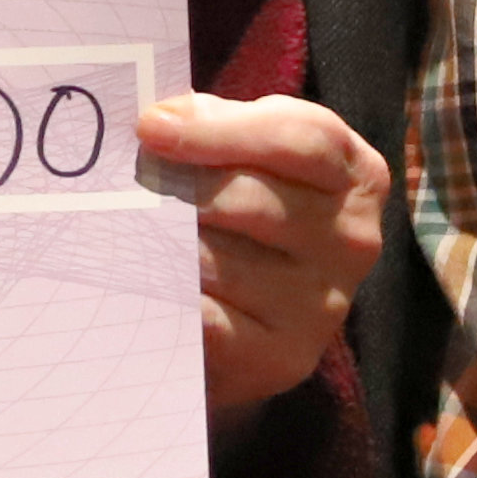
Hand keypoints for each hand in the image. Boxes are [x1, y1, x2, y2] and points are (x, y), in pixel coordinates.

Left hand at [141, 89, 387, 411]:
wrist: (260, 319)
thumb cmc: (250, 211)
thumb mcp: (252, 154)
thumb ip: (220, 124)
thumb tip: (161, 120)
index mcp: (357, 174)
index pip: (299, 139)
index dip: (218, 130)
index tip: (149, 127)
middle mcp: (353, 240)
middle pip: (250, 199)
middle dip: (174, 188)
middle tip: (119, 185)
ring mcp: (324, 305)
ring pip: (217, 260)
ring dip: (159, 245)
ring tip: (121, 232)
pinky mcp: (285, 357)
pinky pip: (206, 318)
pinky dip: (166, 297)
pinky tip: (138, 283)